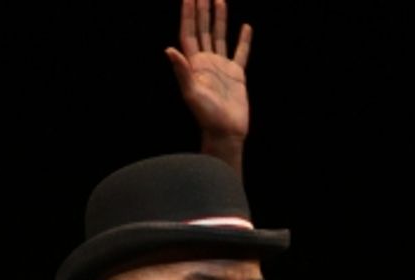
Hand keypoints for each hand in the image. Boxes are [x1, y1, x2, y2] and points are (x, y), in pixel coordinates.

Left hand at [166, 0, 250, 142]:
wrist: (226, 132)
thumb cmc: (206, 116)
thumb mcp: (191, 93)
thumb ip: (182, 71)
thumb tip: (169, 50)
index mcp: (194, 65)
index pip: (189, 33)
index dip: (188, 15)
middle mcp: (206, 62)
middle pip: (202, 30)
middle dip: (202, 11)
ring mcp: (222, 67)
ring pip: (219, 36)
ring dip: (219, 19)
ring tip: (219, 1)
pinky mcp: (237, 74)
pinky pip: (241, 53)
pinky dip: (244, 40)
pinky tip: (245, 27)